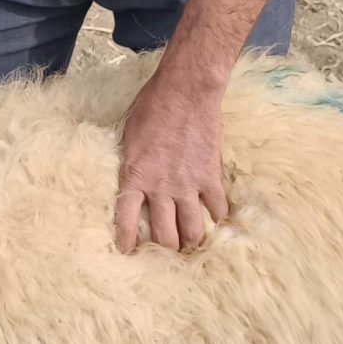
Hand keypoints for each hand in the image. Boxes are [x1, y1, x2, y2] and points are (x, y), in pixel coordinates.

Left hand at [113, 67, 229, 253]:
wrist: (186, 91)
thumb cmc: (152, 107)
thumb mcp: (129, 137)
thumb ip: (132, 164)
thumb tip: (133, 182)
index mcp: (134, 176)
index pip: (125, 220)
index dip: (127, 241)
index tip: (127, 252)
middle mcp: (160, 188)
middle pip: (164, 236)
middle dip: (165, 249)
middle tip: (167, 251)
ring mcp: (187, 185)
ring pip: (193, 231)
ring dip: (191, 240)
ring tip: (191, 242)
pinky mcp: (210, 178)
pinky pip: (217, 209)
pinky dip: (217, 216)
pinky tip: (214, 215)